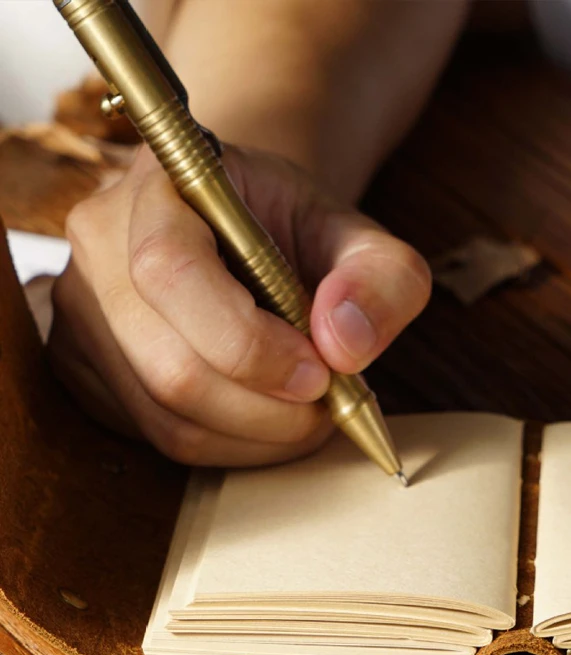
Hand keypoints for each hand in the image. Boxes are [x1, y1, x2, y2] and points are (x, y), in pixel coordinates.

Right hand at [50, 145, 430, 465]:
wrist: (249, 233)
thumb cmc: (302, 233)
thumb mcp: (362, 239)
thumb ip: (381, 279)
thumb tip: (344, 344)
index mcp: (159, 186)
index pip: (172, 272)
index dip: (250, 343)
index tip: (320, 371)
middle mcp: (100, 248)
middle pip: (171, 368)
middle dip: (269, 408)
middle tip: (329, 402)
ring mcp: (82, 316)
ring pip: (167, 418)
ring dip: (259, 437)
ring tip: (310, 412)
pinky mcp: (88, 372)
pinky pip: (159, 439)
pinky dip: (233, 447)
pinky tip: (271, 419)